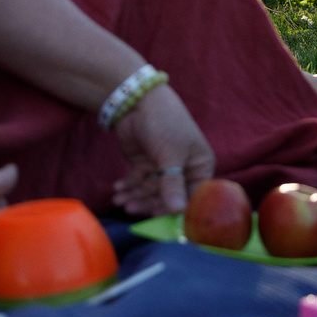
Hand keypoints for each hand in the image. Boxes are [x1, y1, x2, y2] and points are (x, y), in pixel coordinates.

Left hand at [109, 85, 214, 215]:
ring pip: (150, 191)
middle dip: (147, 202)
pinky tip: (117, 189)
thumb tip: (178, 210)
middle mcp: (183, 170)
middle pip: (167, 196)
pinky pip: (138, 182)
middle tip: (129, 208)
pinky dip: (128, 186)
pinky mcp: (145, 164)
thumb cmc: (165, 124)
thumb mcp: (171, 155)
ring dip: (134, 196)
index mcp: (199, 166)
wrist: (139, 100)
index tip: (156, 216)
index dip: (175, 208)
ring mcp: (162, 168)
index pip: (191, 196)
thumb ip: (172, 184)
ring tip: (118, 200)